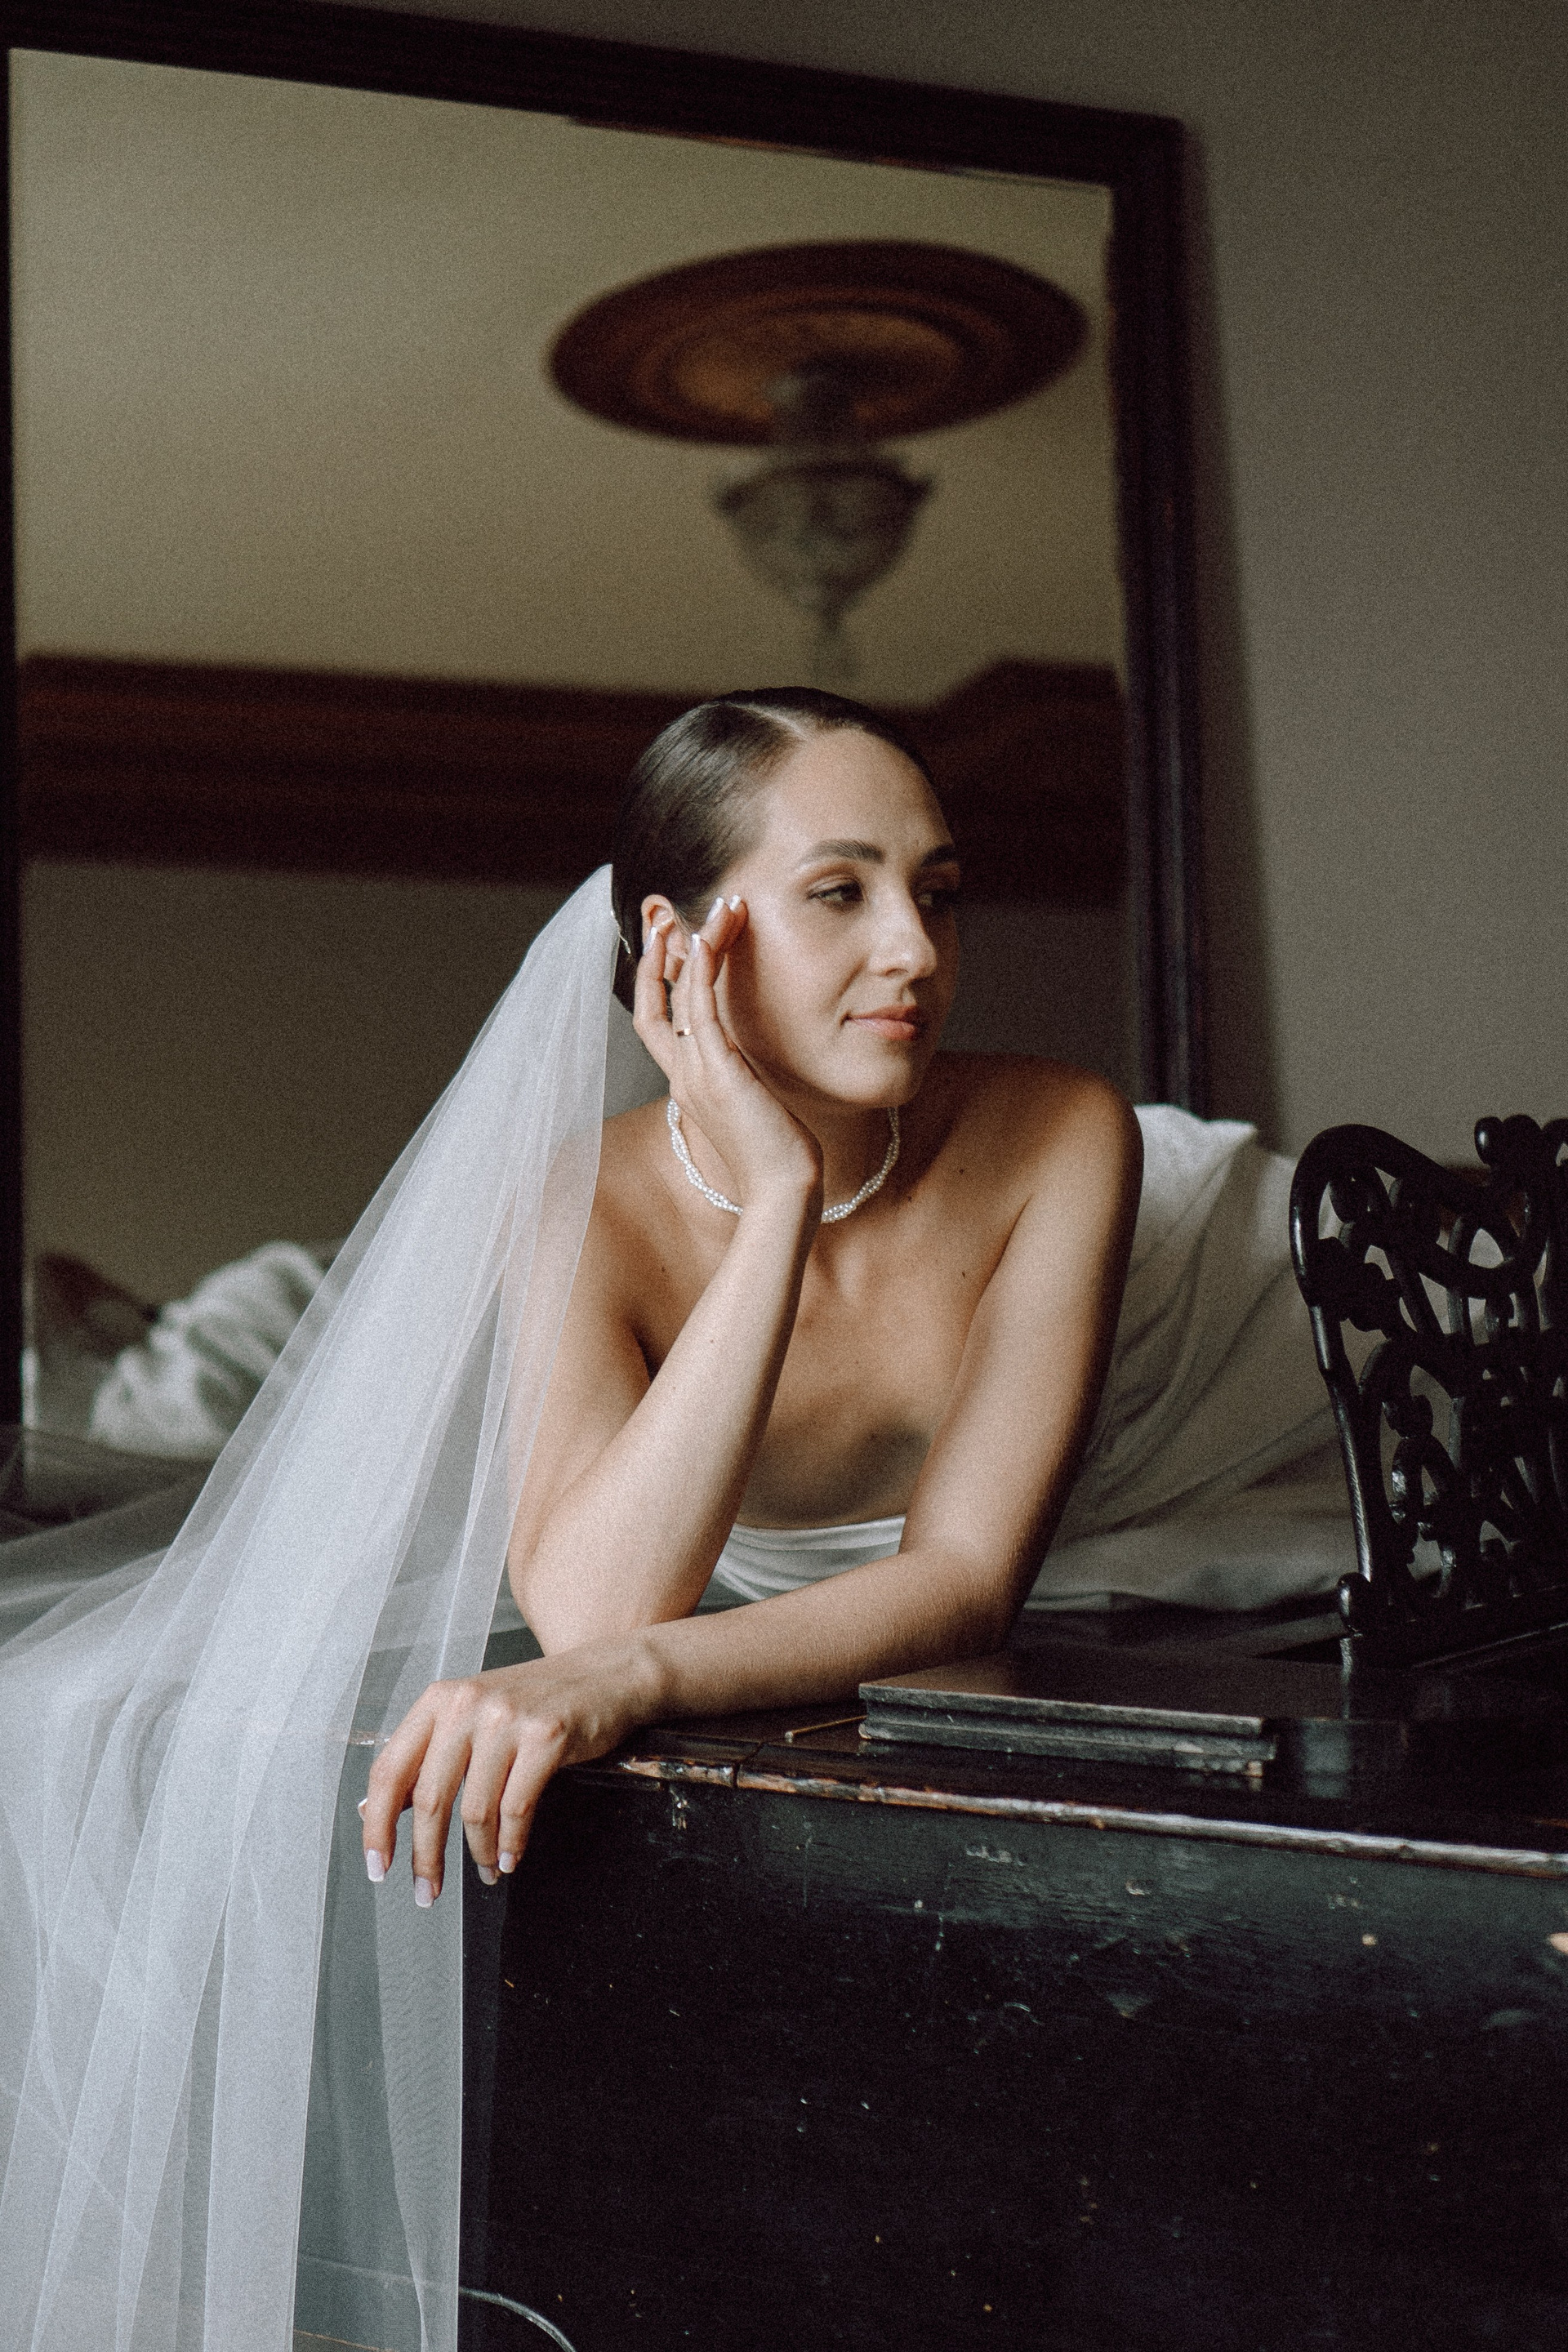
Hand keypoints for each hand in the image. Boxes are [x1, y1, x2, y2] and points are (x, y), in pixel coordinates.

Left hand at [361, 1640, 658, 1902]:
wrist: (607, 1673)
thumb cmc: (537, 1701)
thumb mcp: (474, 1716)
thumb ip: (429, 1757)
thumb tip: (375, 1811)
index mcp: (440, 1700)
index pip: (390, 1768)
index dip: (376, 1825)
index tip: (378, 1866)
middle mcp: (468, 1704)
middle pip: (430, 1797)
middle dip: (425, 1856)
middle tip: (426, 1891)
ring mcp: (508, 1719)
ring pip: (475, 1810)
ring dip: (477, 1854)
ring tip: (485, 1872)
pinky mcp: (546, 1736)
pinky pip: (516, 1809)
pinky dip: (510, 1844)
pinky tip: (509, 1857)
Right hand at [633, 897, 820, 1209]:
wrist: (784, 1191)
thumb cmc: (779, 1158)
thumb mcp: (758, 1109)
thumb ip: (748, 1081)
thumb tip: (760, 1063)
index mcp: (688, 1085)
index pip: (657, 1023)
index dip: (657, 982)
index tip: (673, 945)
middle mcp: (683, 1075)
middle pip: (655, 1001)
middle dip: (660, 955)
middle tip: (670, 914)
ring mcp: (695, 1072)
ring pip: (681, 993)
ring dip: (697, 944)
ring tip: (721, 907)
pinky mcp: (717, 1069)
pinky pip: (700, 1006)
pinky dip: (704, 966)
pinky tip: (714, 934)